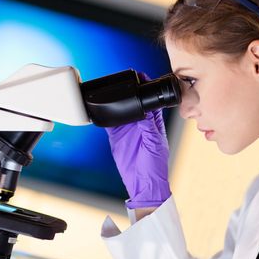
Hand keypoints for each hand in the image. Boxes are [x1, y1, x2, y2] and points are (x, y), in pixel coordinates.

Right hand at [105, 73, 170, 208]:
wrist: (142, 182)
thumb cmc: (155, 165)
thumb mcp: (154, 143)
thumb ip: (149, 127)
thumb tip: (145, 110)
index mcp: (154, 124)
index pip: (151, 102)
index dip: (147, 89)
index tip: (142, 76)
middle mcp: (140, 124)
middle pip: (135, 103)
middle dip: (131, 92)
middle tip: (124, 80)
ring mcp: (128, 130)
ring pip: (122, 111)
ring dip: (118, 102)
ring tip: (113, 90)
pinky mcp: (117, 137)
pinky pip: (110, 123)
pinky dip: (107, 116)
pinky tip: (103, 108)